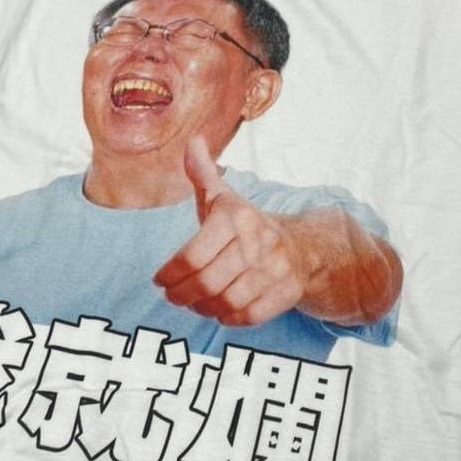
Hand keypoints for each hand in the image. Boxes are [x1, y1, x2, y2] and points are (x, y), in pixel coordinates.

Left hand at [152, 136, 311, 325]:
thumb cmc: (245, 224)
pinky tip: (218, 311)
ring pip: (225, 302)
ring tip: (193, 303)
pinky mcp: (286, 292)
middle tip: (171, 296)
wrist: (301, 246)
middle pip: (207, 282)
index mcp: (236, 216)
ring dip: (202, 308)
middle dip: (181, 295)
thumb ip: (202, 173)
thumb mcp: (222, 197)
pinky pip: (249, 316)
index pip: (193, 255)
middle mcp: (257, 242)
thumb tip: (192, 141)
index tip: (159, 280)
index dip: (170, 273)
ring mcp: (274, 269)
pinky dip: (227, 319)